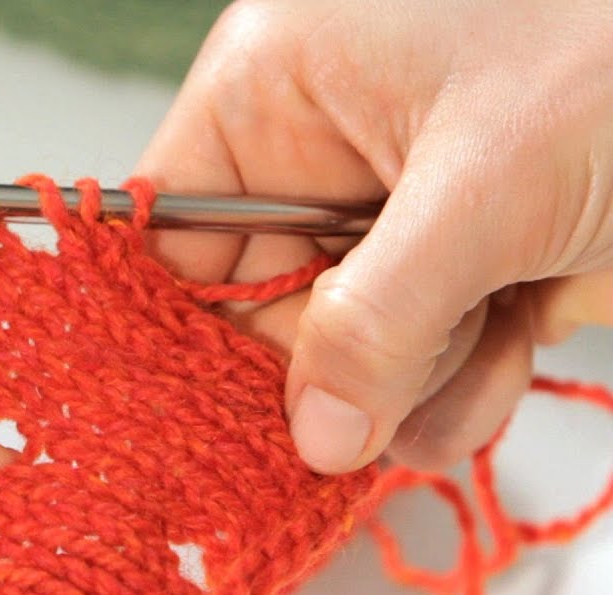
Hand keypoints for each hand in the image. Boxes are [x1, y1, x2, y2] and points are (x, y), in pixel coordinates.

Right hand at [137, 0, 612, 472]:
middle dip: (324, 368)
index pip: (176, 224)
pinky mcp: (465, 258)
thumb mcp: (485, 185)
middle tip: (361, 416)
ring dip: (402, 384)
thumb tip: (313, 430)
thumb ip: (378, 319)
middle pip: (260, 301)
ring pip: (345, 344)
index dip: (188, 320)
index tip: (215, 408)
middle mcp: (323, 148)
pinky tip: (498, 360)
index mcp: (282, 84)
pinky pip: (418, 354)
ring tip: (468, 361)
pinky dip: (455, 383)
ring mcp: (397, 208)